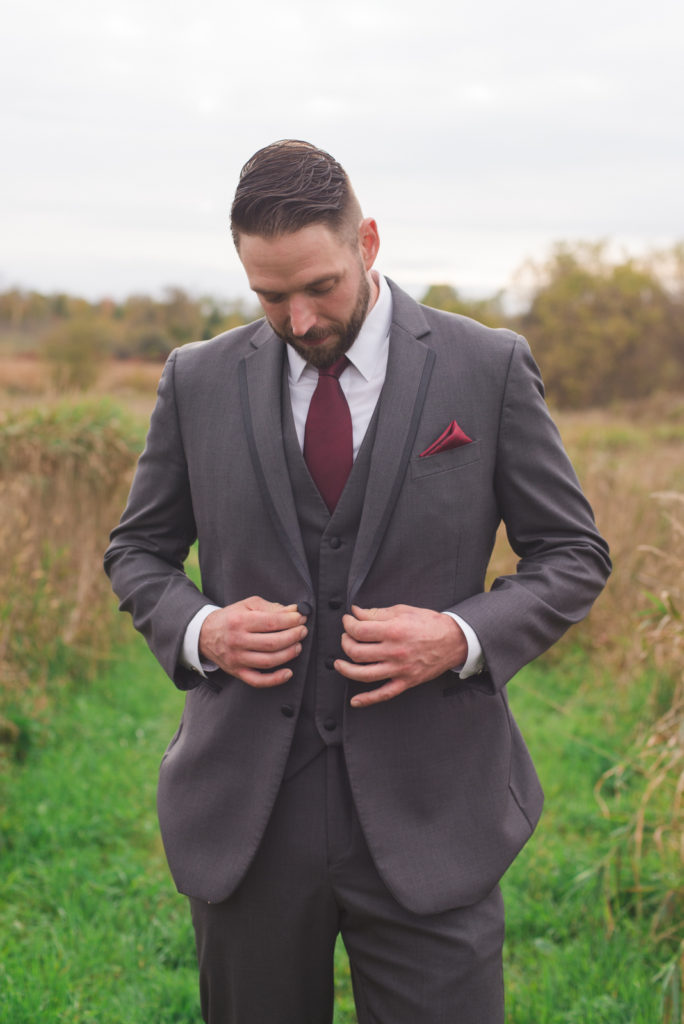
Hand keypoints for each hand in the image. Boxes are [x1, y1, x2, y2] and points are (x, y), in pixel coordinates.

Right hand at [199, 596, 307, 687]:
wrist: (204, 634)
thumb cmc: (230, 618)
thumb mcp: (247, 605)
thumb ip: (271, 607)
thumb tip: (294, 611)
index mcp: (240, 621)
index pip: (271, 622)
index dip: (291, 621)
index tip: (301, 618)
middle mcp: (237, 641)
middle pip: (272, 643)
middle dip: (293, 637)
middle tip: (303, 632)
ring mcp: (237, 659)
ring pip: (268, 661)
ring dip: (288, 654)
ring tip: (298, 646)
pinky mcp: (237, 672)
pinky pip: (258, 681)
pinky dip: (275, 679)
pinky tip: (288, 672)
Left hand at [336, 604, 467, 707]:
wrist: (454, 640)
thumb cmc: (429, 624)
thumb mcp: (403, 611)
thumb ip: (377, 612)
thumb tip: (356, 612)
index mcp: (393, 630)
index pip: (359, 630)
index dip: (348, 624)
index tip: (348, 621)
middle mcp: (394, 651)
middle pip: (357, 652)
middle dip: (345, 643)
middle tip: (346, 637)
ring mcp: (399, 669)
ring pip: (364, 674)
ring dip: (346, 670)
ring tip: (339, 663)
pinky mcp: (406, 682)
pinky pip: (384, 694)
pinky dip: (367, 700)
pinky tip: (355, 700)